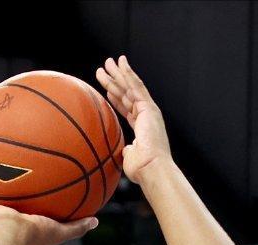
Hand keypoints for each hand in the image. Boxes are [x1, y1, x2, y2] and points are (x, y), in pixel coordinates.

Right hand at [0, 199, 96, 244]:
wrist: (10, 233)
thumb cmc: (35, 235)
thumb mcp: (60, 231)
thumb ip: (77, 227)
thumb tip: (96, 221)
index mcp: (28, 237)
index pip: (36, 224)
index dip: (40, 216)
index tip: (45, 205)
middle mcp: (12, 230)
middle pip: (16, 215)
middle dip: (19, 206)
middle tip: (24, 192)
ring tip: (2, 180)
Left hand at [95, 56, 171, 184]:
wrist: (152, 169)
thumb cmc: (143, 170)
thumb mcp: (131, 158)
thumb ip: (128, 151)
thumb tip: (126, 151)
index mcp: (143, 127)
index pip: (126, 108)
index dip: (116, 98)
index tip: (107, 89)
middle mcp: (147, 116)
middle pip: (127, 94)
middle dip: (115, 81)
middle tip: (105, 68)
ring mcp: (148, 110)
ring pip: (130, 87)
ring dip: (118, 73)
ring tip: (108, 62)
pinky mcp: (148, 107)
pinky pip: (136, 86)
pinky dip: (128, 74)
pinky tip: (121, 63)